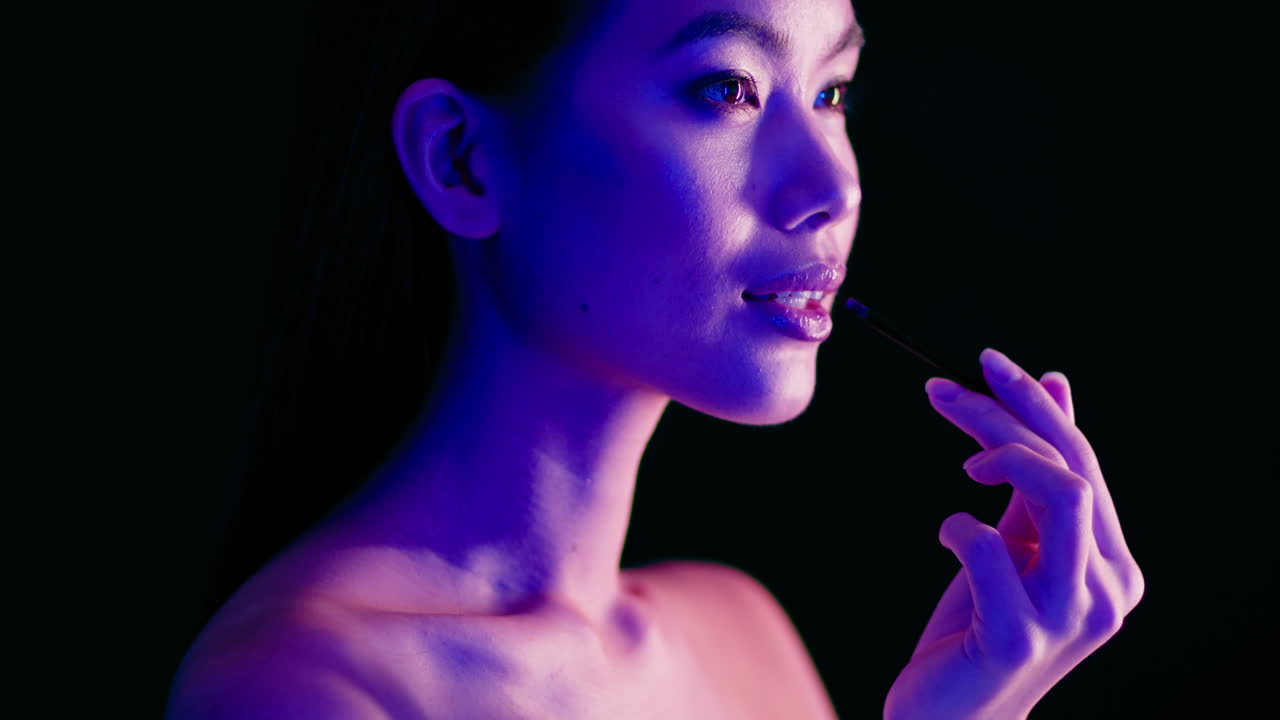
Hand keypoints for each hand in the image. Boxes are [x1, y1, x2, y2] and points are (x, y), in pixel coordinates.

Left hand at [883, 349, 1144, 719]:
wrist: (950, 719)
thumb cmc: (977, 627)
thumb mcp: (1011, 543)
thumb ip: (1033, 477)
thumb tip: (1053, 387)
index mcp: (1112, 564)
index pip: (1083, 463)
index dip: (1036, 406)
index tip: (988, 362)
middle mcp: (1109, 590)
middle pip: (1071, 470)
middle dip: (1006, 415)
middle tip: (943, 389)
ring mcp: (1071, 617)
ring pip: (1061, 496)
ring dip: (999, 456)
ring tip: (960, 464)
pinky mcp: (1020, 638)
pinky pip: (989, 547)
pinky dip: (959, 527)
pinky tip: (948, 536)